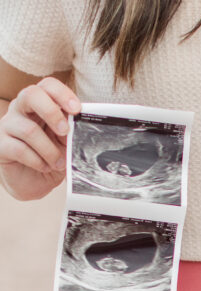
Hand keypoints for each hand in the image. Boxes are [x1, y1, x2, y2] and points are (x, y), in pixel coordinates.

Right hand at [0, 77, 79, 199]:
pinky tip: (44, 167)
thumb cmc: (49, 158)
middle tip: (65, 131)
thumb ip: (70, 132)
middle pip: (31, 95)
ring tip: (58, 163)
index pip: (47, 86)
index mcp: (38, 104)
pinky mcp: (1, 145)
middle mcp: (20, 109)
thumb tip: (80, 125)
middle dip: (52, 113)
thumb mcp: (65, 144)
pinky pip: (20, 149)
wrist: (32, 182)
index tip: (76, 110)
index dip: (62, 94)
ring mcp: (8, 125)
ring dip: (49, 150)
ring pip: (29, 130)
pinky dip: (37, 161)